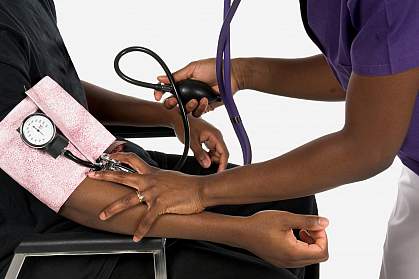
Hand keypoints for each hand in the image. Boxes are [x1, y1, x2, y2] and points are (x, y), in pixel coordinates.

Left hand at [87, 152, 205, 241]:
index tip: (107, 156)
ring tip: (103, 215)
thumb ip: (157, 178)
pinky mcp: (160, 205)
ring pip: (128, 200)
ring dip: (113, 208)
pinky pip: (147, 219)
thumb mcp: (169, 176)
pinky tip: (136, 237)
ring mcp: (153, 193)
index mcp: (152, 173)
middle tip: (92, 175)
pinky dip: (141, 229)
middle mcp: (149, 181)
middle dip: (105, 175)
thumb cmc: (187, 184)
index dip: (119, 156)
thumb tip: (152, 179)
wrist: (200, 189)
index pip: (132, 159)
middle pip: (122, 176)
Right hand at [155, 58, 241, 116]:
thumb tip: (160, 78)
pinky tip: (205, 100)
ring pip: (184, 110)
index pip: (167, 89)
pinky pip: (197, 113)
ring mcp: (196, 101)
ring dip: (188, 106)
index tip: (158, 95)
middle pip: (173, 103)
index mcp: (183, 82)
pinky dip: (200, 108)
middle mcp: (188, 93)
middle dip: (170, 103)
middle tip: (173, 102)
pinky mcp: (205, 108)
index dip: (160, 92)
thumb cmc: (214, 68)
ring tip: (194, 100)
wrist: (230, 75)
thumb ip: (176, 75)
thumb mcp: (193, 68)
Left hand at [173, 116, 228, 171]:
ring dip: (211, 159)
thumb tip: (207, 165)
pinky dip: (208, 155)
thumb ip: (200, 154)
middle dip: (216, 163)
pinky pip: (212, 150)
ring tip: (202, 162)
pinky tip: (201, 157)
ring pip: (217, 153)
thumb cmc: (184, 125)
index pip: (224, 153)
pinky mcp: (208, 139)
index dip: (223, 165)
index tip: (219, 174)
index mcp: (215, 135)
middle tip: (207, 170)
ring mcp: (213, 137)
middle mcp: (216, 136)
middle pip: (222, 154)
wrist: (178, 117)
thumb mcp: (191, 142)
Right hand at [243, 211, 328, 267]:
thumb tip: (325, 222)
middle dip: (318, 240)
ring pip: (309, 257)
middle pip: (318, 256)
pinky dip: (302, 246)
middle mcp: (291, 262)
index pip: (322, 252)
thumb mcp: (285, 218)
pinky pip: (299, 257)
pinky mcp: (280, 260)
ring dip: (310, 243)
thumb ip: (308, 221)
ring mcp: (285, 263)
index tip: (313, 225)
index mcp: (293, 253)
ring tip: (300, 229)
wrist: (241, 232)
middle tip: (308, 226)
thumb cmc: (260, 224)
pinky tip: (292, 234)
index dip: (322, 237)